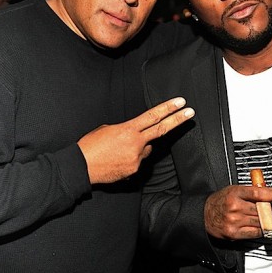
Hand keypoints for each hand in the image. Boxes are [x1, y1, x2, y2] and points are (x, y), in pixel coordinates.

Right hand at [78, 97, 193, 183]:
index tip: (181, 102)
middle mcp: (135, 143)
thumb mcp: (107, 130)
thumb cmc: (90, 146)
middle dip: (178, 120)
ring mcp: (136, 158)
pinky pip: (138, 162)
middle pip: (162, 130)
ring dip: (138, 148)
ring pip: (146, 149)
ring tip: (118, 151)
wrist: (81, 167)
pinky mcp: (134, 170)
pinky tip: (116, 161)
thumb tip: (137, 136)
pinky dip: (130, 160)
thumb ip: (127, 131)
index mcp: (128, 129)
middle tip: (190, 113)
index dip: (168, 108)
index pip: (153, 116)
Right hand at [204, 185, 271, 239]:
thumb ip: (248, 191)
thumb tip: (265, 192)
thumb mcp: (231, 190)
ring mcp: (235, 221)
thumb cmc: (218, 202)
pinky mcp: (234, 233)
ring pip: (261, 221)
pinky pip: (255, 233)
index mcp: (234, 193)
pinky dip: (264, 230)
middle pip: (262, 209)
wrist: (204, 215)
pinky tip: (267, 226)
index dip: (271, 194)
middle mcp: (235, 207)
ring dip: (271, 220)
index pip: (258, 193)